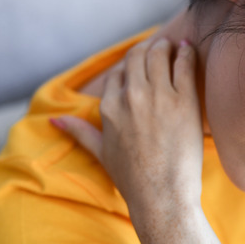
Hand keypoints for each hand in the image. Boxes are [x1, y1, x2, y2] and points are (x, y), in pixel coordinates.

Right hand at [52, 38, 203, 216]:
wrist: (161, 197)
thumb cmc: (132, 180)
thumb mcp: (100, 152)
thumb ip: (79, 131)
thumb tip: (54, 121)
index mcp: (109, 107)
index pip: (118, 72)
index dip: (130, 64)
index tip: (141, 63)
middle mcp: (130, 97)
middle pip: (138, 56)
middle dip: (149, 49)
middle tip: (161, 48)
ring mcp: (157, 97)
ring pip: (160, 54)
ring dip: (166, 46)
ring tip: (176, 47)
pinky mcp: (183, 100)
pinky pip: (184, 64)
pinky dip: (187, 53)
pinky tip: (190, 51)